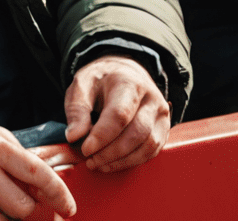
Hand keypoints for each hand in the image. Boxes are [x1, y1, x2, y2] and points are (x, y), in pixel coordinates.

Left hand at [64, 55, 170, 173]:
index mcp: (129, 83)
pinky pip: (151, 152)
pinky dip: (132, 161)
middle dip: (111, 152)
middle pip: (136, 133)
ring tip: (99, 164)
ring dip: (122, 160)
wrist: (124, 73)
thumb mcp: (81, 84)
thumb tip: (74, 136)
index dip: (102, 136)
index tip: (85, 149)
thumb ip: (77, 109)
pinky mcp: (163, 130)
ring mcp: (161, 116)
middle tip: (90, 161)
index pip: (119, 114)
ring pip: (147, 146)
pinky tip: (113, 163)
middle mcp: (151, 99)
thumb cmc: (101, 80)